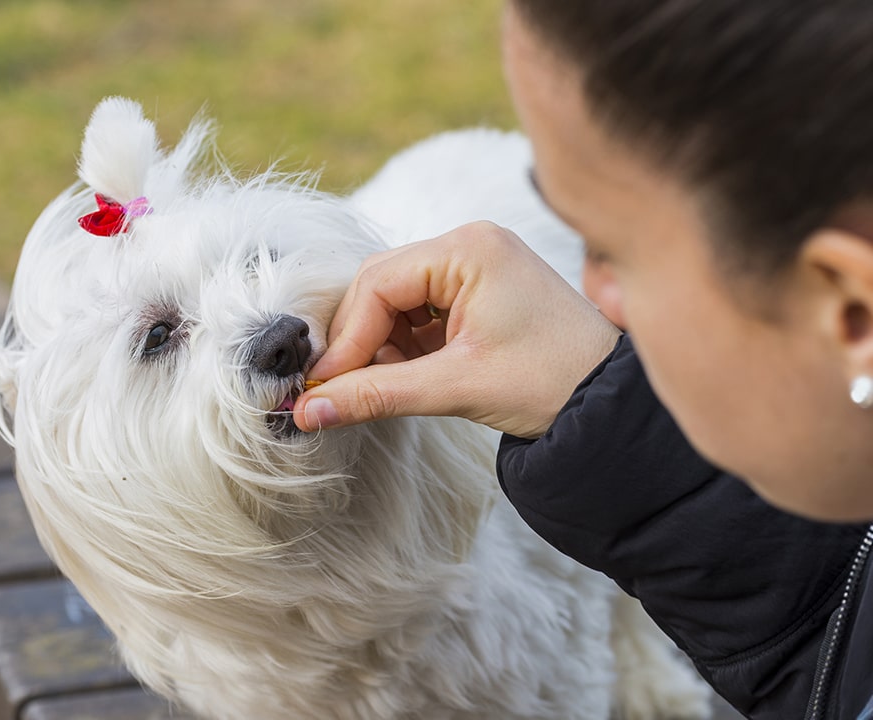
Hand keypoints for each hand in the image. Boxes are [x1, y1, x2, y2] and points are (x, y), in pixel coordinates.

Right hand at [294, 221, 619, 437]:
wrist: (611, 402)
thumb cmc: (553, 382)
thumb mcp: (457, 387)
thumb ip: (377, 396)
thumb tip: (306, 412)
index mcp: (469, 248)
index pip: (378, 283)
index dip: (346, 338)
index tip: (322, 386)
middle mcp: (469, 246)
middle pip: (381, 287)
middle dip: (360, 342)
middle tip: (339, 392)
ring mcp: (474, 268)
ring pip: (396, 303)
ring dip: (380, 348)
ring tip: (380, 389)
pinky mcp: (477, 295)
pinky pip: (420, 315)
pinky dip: (404, 349)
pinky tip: (405, 378)